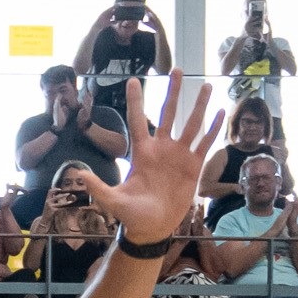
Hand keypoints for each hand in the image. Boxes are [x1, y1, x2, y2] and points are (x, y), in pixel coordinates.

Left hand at [79, 72, 220, 245]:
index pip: (138, 120)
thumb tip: (77, 173)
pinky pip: (205, 143)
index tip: (133, 80)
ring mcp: (179, 155)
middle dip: (172, 91)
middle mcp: (161, 149)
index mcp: (141, 153)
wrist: (153, 228)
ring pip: (191, 123)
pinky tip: (220, 111)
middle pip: (168, 113)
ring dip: (198, 105)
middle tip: (177, 69)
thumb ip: (98, 186)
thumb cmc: (131, 215)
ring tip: (206, 85)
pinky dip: (212, 128)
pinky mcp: (194, 166)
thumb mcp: (113, 200)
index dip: (136, 101)